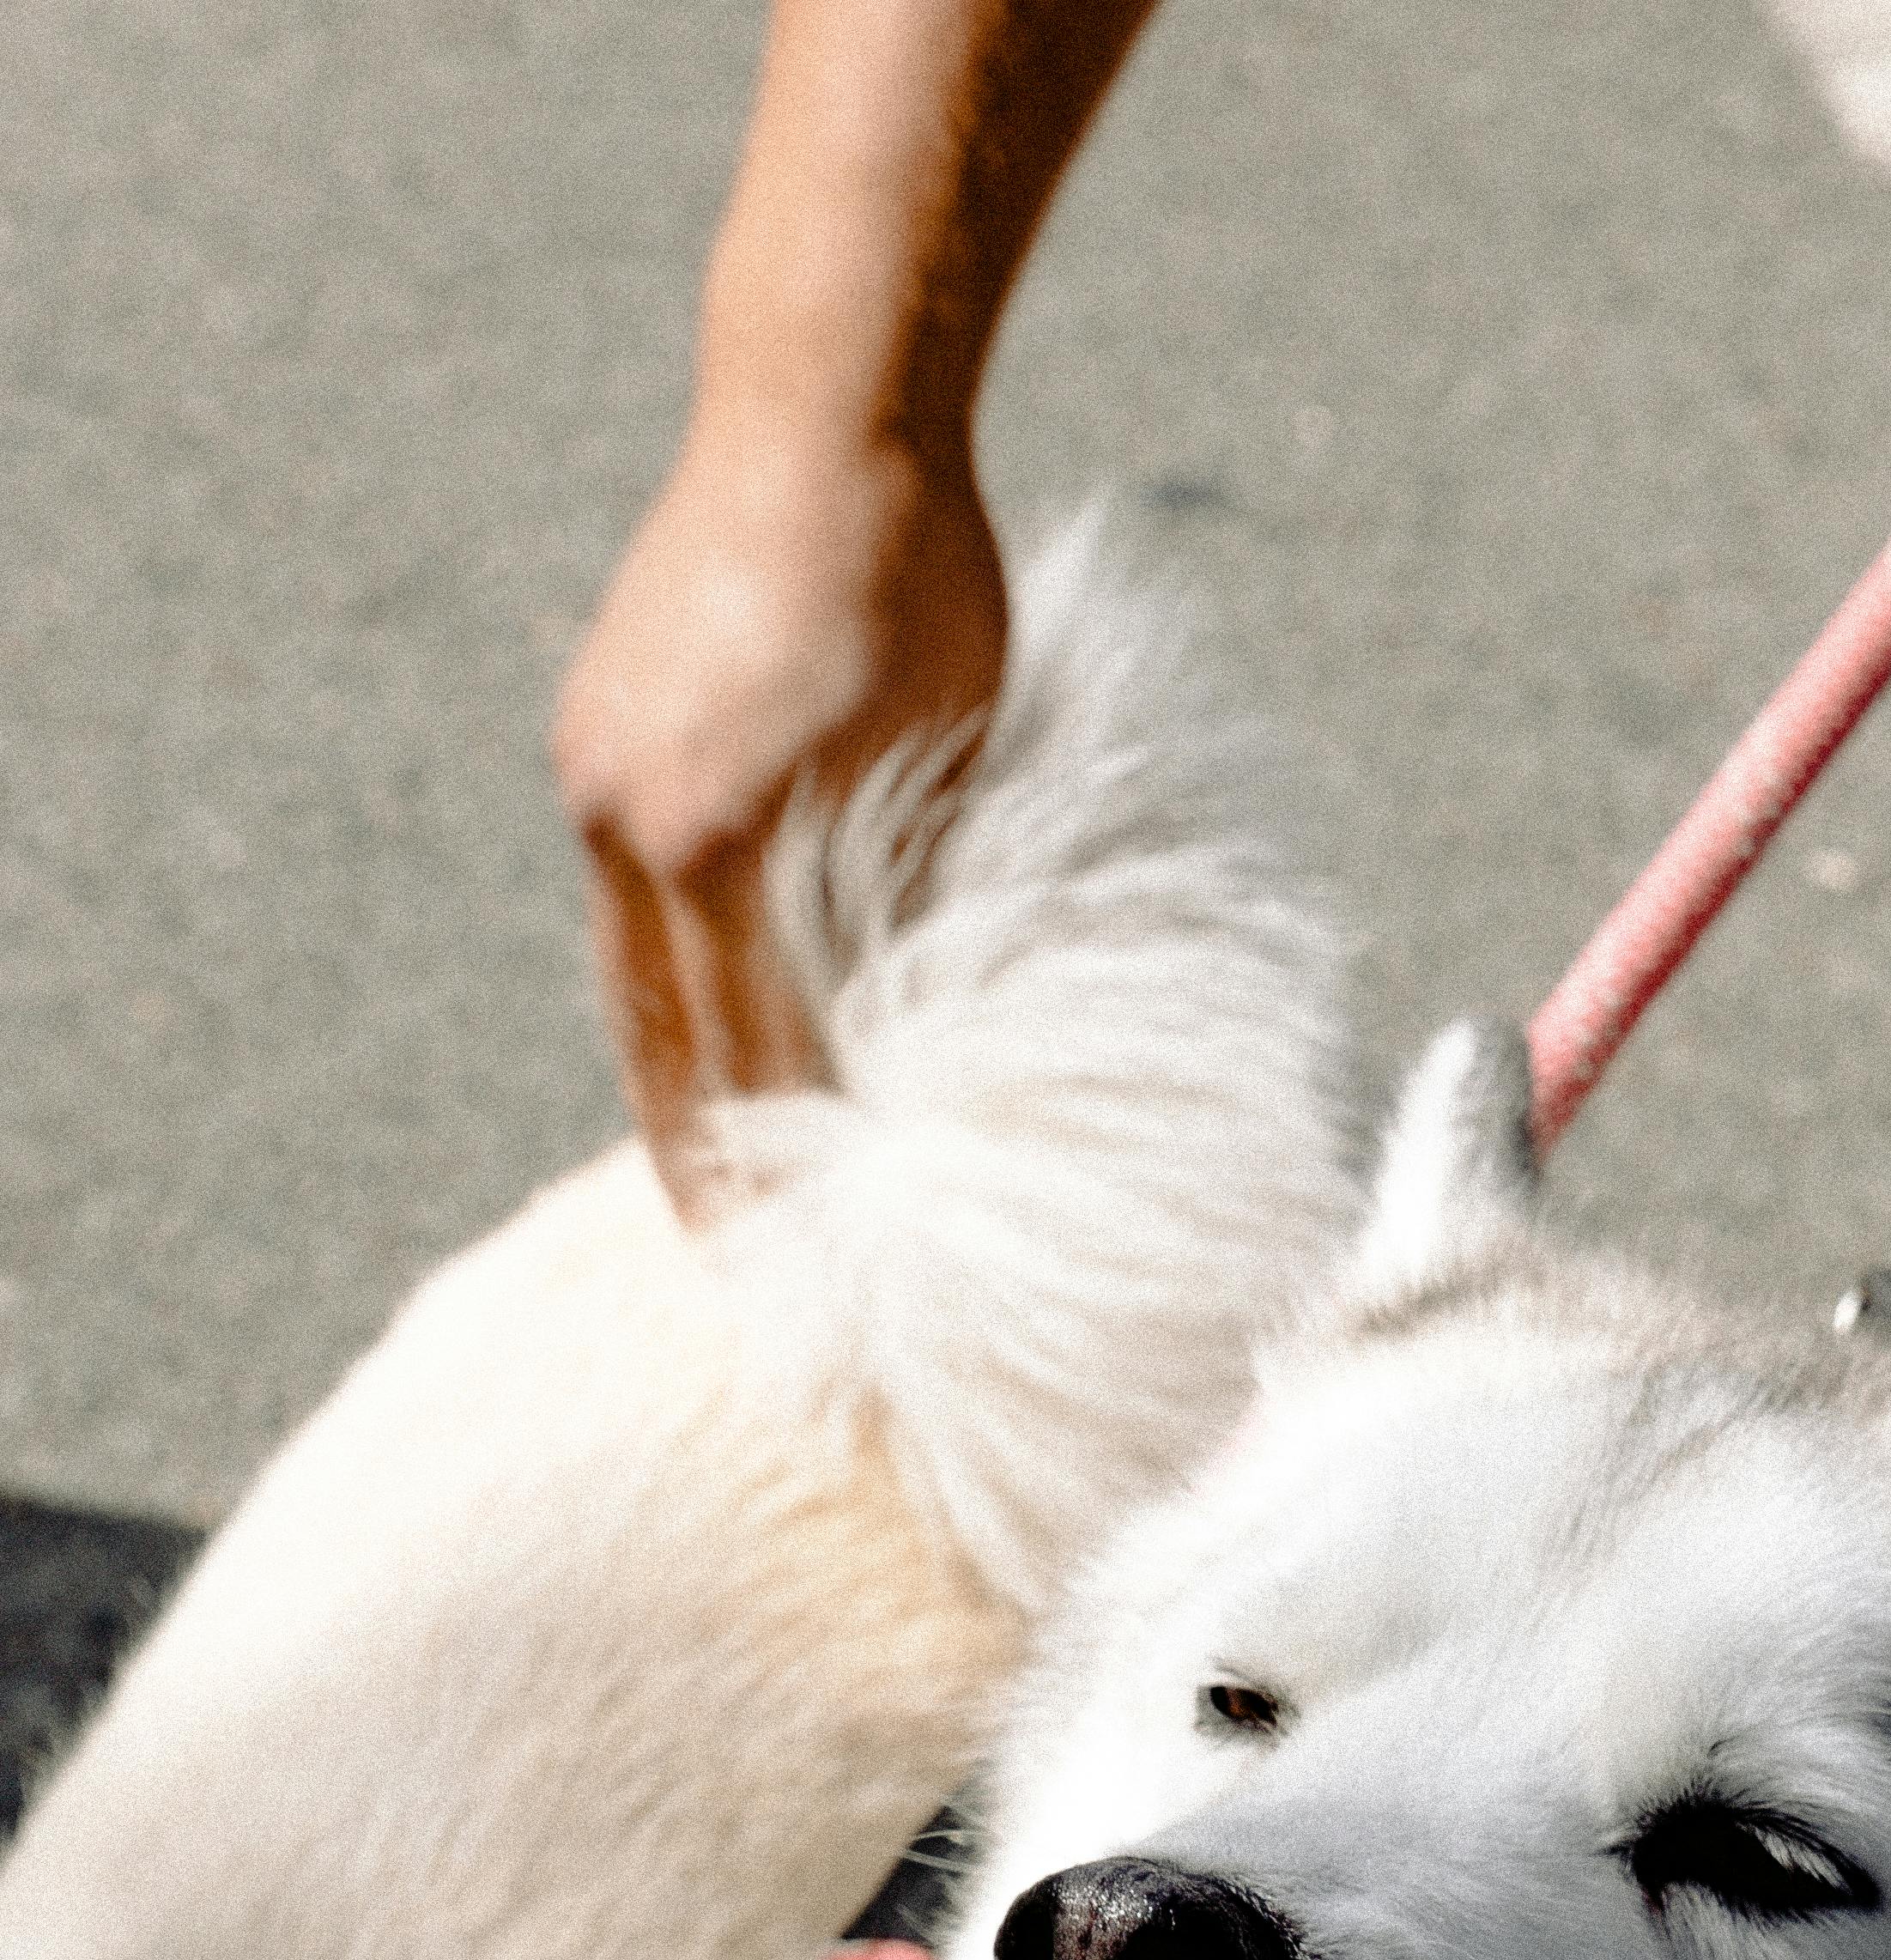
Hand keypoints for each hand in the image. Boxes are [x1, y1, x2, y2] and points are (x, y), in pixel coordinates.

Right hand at [552, 406, 1007, 1201]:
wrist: (820, 413)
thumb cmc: (928, 588)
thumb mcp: (955, 771)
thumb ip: (917, 910)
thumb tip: (920, 1051)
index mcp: (724, 845)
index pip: (748, 1066)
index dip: (773, 1176)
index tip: (799, 1265)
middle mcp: (633, 823)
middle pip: (660, 1045)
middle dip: (696, 1164)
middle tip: (734, 1269)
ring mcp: (597, 778)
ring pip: (629, 983)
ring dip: (665, 1085)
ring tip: (702, 1183)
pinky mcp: (591, 738)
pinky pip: (624, 908)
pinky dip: (659, 986)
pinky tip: (691, 1041)